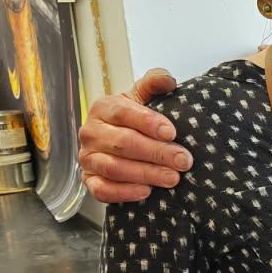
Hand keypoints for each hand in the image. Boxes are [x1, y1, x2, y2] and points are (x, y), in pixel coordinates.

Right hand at [78, 70, 186, 202]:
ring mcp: (88, 158)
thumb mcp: (143, 98)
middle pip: (123, 143)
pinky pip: (102, 190)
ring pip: (114, 168)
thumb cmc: (134, 120)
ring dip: (146, 174)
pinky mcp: (89, 180)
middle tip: (183, 160)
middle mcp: (91, 133)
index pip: (123, 112)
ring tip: (173, 178)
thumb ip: (154, 83)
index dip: (148, 122)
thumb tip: (168, 80)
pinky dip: (124, 192)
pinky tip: (147, 192)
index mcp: (103, 108)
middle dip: (156, 152)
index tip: (172, 132)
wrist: (116, 143)